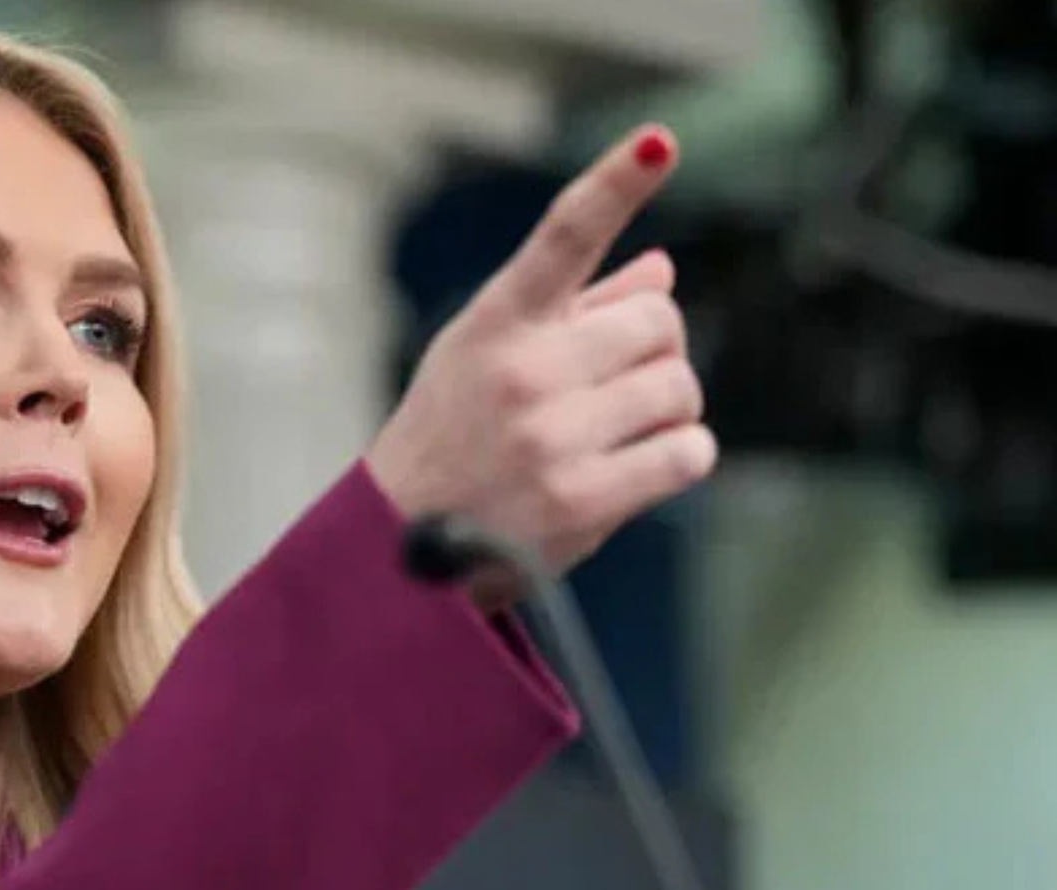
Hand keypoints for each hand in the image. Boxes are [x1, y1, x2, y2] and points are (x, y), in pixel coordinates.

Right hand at [364, 123, 715, 589]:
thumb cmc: (452, 438)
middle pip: (660, 325)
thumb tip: (661, 271)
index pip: (563, 236)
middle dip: (654, 352)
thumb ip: (572, 311)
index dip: (614, 182)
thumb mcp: (486, 358)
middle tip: (618, 382)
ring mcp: (551, 437)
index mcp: (496, 322)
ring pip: (679, 389)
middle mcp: (521, 372)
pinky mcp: (580, 500)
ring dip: (668, 409)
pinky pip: (687, 453)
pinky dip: (679, 456)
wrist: (400, 550)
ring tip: (617, 432)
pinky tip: (638, 467)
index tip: (657, 142)